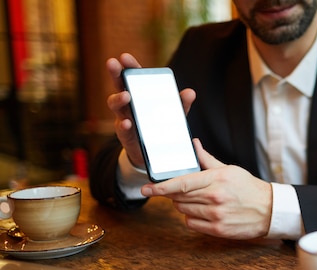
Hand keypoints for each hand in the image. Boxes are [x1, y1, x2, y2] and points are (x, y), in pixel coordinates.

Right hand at [105, 52, 195, 167]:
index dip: (129, 66)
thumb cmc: (160, 127)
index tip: (124, 56)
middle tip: (112, 63)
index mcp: (140, 95)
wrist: (154, 153)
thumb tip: (190, 92)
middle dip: (115, 74)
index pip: (133, 77)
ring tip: (126, 95)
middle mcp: (128, 104)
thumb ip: (180, 104)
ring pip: (115, 105)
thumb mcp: (173, 114)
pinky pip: (122, 128)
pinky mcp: (125, 135)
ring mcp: (124, 118)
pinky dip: (124, 125)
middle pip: (119, 86)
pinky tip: (128, 123)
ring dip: (118, 98)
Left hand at [141, 139, 272, 238]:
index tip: (147, 188)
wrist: (269, 210)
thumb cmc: (249, 188)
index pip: (182, 183)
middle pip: (179, 198)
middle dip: (175, 195)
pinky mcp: (218, 229)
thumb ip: (207, 160)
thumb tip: (193, 145)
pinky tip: (203, 213)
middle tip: (181, 192)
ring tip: (199, 202)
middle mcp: (215, 197)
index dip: (161, 187)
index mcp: (217, 179)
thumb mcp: (230, 170)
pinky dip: (192, 218)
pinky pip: (192, 224)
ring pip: (184, 211)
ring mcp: (216, 215)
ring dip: (184, 206)